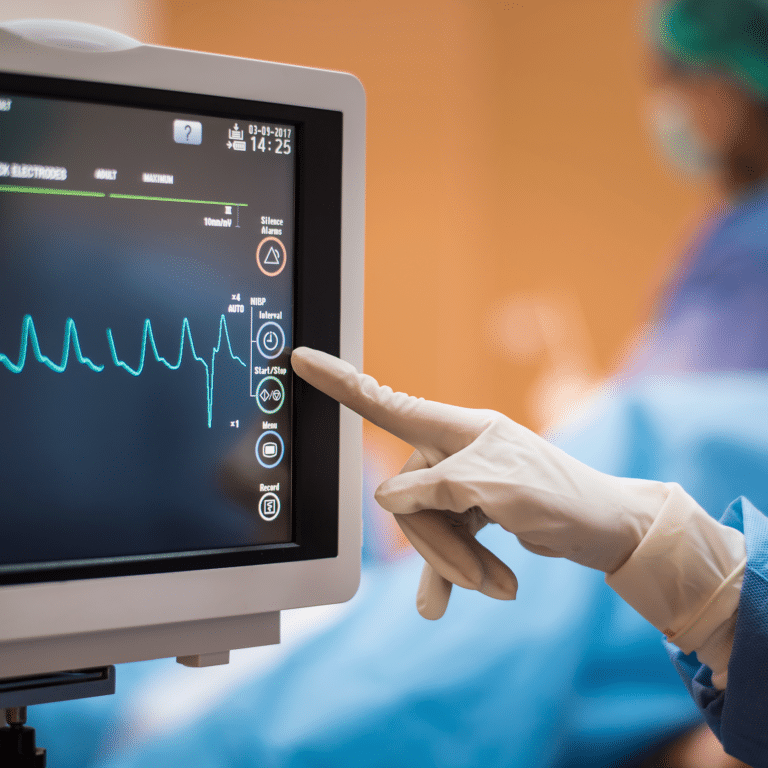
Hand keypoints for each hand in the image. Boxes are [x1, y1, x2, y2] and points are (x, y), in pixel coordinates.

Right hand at [291, 347, 670, 618]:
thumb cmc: (561, 496)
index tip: (301, 357)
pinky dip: (453, 571)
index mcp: (458, 430)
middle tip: (480, 578)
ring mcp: (461, 484)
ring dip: (456, 564)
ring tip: (496, 586)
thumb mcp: (496, 490)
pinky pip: (443, 544)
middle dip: (439, 546)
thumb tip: (386, 498)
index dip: (341, 383)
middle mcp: (454, 452)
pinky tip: (445, 603)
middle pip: (409, 499)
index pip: (387, 405)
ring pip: (426, 527)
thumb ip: (435, 490)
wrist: (604, 530)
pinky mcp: (470, 512)